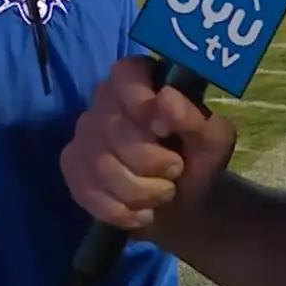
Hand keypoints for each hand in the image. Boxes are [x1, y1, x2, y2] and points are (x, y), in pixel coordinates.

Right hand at [61, 56, 237, 239]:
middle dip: (152, 161)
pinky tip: (140, 211)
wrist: (183, 207)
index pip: (125, 73)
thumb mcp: (213, 141)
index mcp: (143, 80)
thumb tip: (166, 97)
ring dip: (141, 191)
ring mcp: (85, 133)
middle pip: (114, 129)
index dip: (139, 99)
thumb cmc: (198, 162)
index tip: (163, 129)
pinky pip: (87, 191)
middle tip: (176, 170)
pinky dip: (121, 210)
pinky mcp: (73, 165)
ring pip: (101, 165)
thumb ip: (194, 118)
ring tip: (163, 194)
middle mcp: (107, 99)